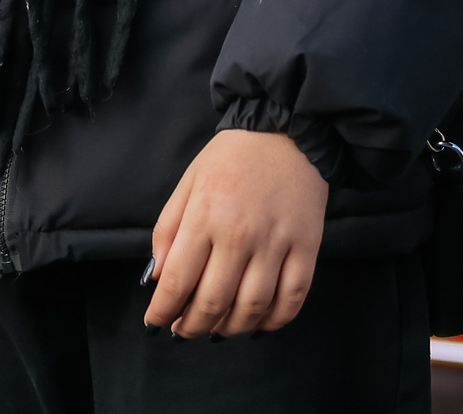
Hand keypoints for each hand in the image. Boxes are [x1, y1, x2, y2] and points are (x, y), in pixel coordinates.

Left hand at [143, 129, 326, 338]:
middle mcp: (239, 235)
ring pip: (252, 307)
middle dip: (192, 326)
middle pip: (213, 301)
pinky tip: (257, 324)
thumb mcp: (189, 182)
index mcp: (205, 216)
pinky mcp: (307, 248)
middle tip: (184, 332)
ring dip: (229, 329)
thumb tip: (157, 277)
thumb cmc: (232, 156)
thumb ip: (168, 229)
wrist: (288, 130)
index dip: (163, 310)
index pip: (178, 279)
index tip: (155, 323)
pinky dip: (273, 321)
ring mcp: (277, 244)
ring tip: (216, 331)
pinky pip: (292, 299)